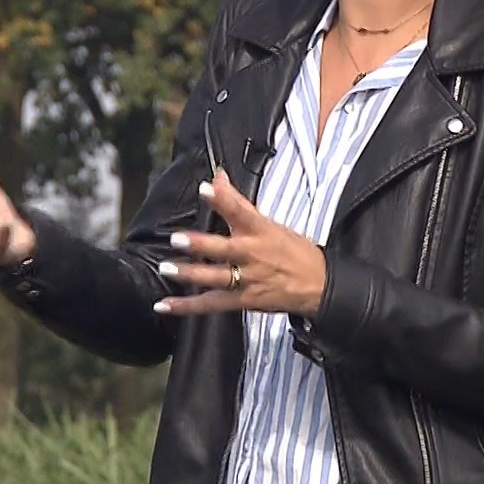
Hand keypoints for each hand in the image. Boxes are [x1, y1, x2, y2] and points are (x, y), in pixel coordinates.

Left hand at [152, 168, 327, 316]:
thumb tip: (216, 176)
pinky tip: (164, 306)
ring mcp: (247, 279)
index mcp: (260, 231)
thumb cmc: (292, 251)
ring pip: (215, 278)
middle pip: (224, 249)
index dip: (223, 199)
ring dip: (189, 274)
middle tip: (177, 239)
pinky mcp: (242, 300)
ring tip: (166, 269)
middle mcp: (252, 254)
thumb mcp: (269, 223)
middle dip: (200, 244)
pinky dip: (187, 307)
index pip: (241, 211)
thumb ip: (236, 201)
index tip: (206, 187)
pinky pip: (211, 304)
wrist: (318, 285)